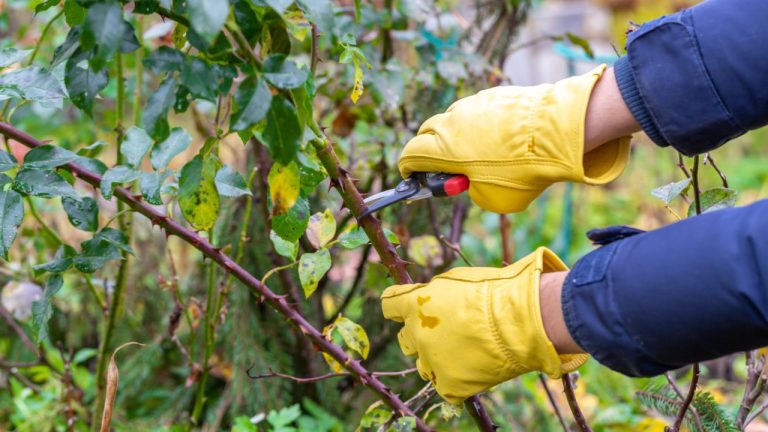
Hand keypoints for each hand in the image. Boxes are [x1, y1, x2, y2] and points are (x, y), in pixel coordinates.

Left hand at [380, 247, 588, 403]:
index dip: (399, 307)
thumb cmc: (494, 291)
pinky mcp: (450, 384)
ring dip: (436, 358)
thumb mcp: (457, 280)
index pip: (389, 306)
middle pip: (405, 339)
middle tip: (444, 331)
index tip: (407, 307)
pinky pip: (443, 387)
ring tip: (463, 351)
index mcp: (415, 304)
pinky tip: (470, 370)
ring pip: (423, 365)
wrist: (521, 320)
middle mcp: (417, 333)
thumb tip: (429, 296)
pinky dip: (454, 381)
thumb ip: (435, 291)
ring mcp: (432, 361)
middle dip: (419, 334)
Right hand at [398, 65, 630, 212]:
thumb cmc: (523, 171)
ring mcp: (474, 104)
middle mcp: (453, 122)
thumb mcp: (492, 199)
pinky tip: (502, 138)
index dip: (409, 167)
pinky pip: (478, 110)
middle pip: (427, 132)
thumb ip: (472, 190)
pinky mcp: (495, 95)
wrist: (558, 132)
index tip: (413, 175)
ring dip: (457, 135)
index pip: (410, 154)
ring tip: (480, 153)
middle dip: (429, 149)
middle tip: (445, 166)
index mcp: (444, 149)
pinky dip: (481, 125)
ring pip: (454, 119)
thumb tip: (472, 180)